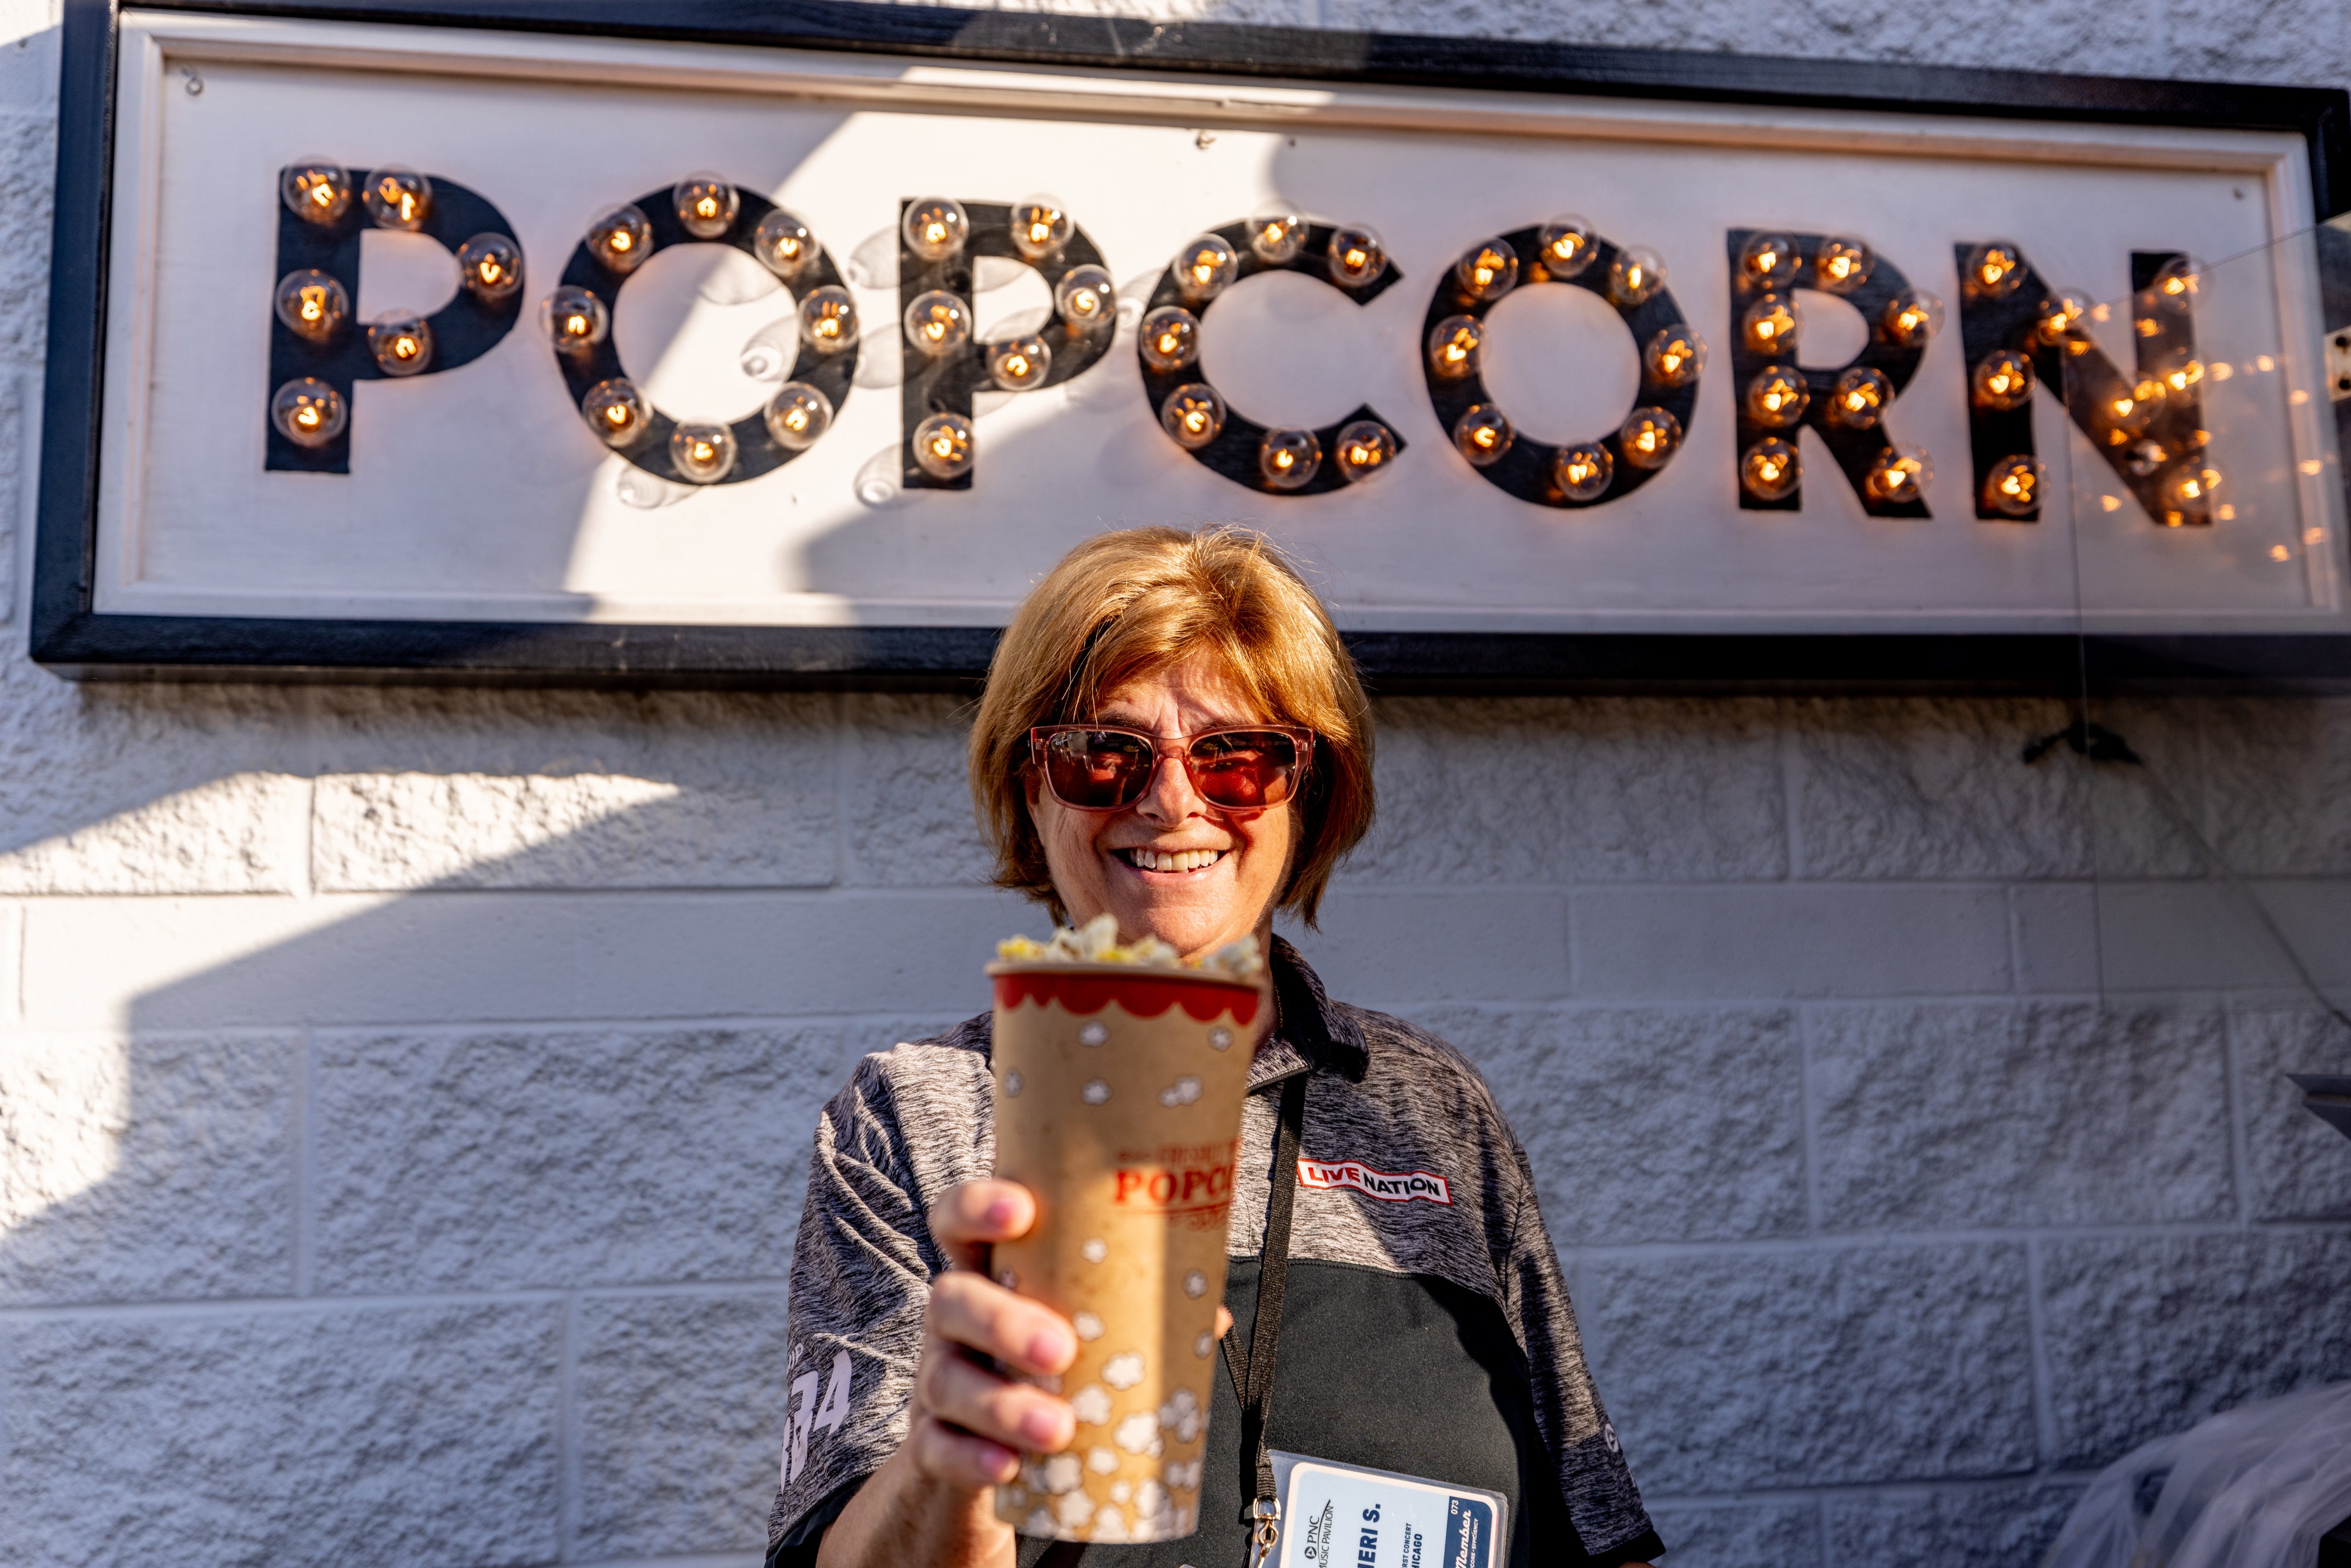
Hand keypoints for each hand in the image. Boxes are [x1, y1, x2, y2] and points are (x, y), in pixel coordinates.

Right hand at [819, 1180, 1231, 1567]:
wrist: (991, 1450)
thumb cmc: (1045, 1366)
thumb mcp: (1082, 1327)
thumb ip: (1136, 1311)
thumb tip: (1211, 1316)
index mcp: (990, 1272)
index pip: (958, 1218)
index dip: (978, 1206)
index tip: (1022, 1209)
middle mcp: (955, 1319)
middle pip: (951, 1298)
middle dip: (1003, 1321)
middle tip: (1061, 1349)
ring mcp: (939, 1378)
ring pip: (946, 1379)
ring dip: (1002, 1404)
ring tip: (1058, 1428)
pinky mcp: (933, 1441)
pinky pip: (939, 1447)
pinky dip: (973, 1458)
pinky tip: (1008, 1467)